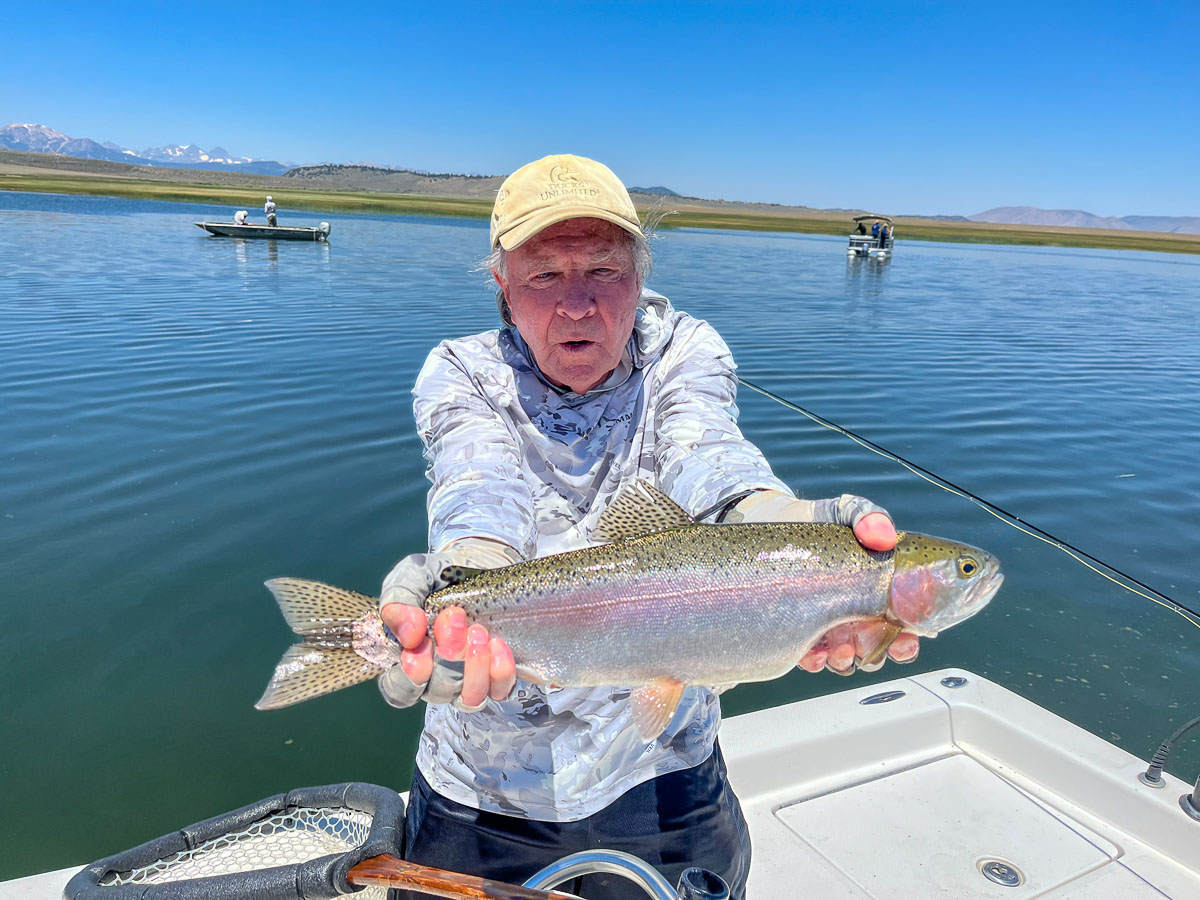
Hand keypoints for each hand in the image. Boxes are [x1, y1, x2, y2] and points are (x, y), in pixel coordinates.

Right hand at [377, 538, 518, 710]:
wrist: (479, 565)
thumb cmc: (439, 576)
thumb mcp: (413, 576)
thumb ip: (399, 600)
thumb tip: (409, 636)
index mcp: (409, 659)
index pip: (400, 691)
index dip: (408, 678)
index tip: (420, 646)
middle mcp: (437, 677)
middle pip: (438, 690)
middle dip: (448, 655)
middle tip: (455, 617)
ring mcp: (469, 681)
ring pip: (470, 697)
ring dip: (474, 667)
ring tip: (478, 631)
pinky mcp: (497, 677)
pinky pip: (500, 690)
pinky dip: (500, 671)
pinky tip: (499, 644)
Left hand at [725, 489, 918, 673]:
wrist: (769, 521)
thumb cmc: (818, 520)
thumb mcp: (847, 511)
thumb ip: (868, 515)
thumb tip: (883, 535)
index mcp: (876, 592)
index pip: (903, 623)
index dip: (910, 636)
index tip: (910, 636)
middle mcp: (854, 614)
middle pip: (878, 648)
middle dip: (882, 654)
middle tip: (878, 647)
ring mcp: (825, 624)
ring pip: (845, 659)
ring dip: (848, 659)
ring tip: (843, 648)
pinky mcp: (795, 629)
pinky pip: (808, 657)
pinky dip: (815, 661)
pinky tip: (814, 652)